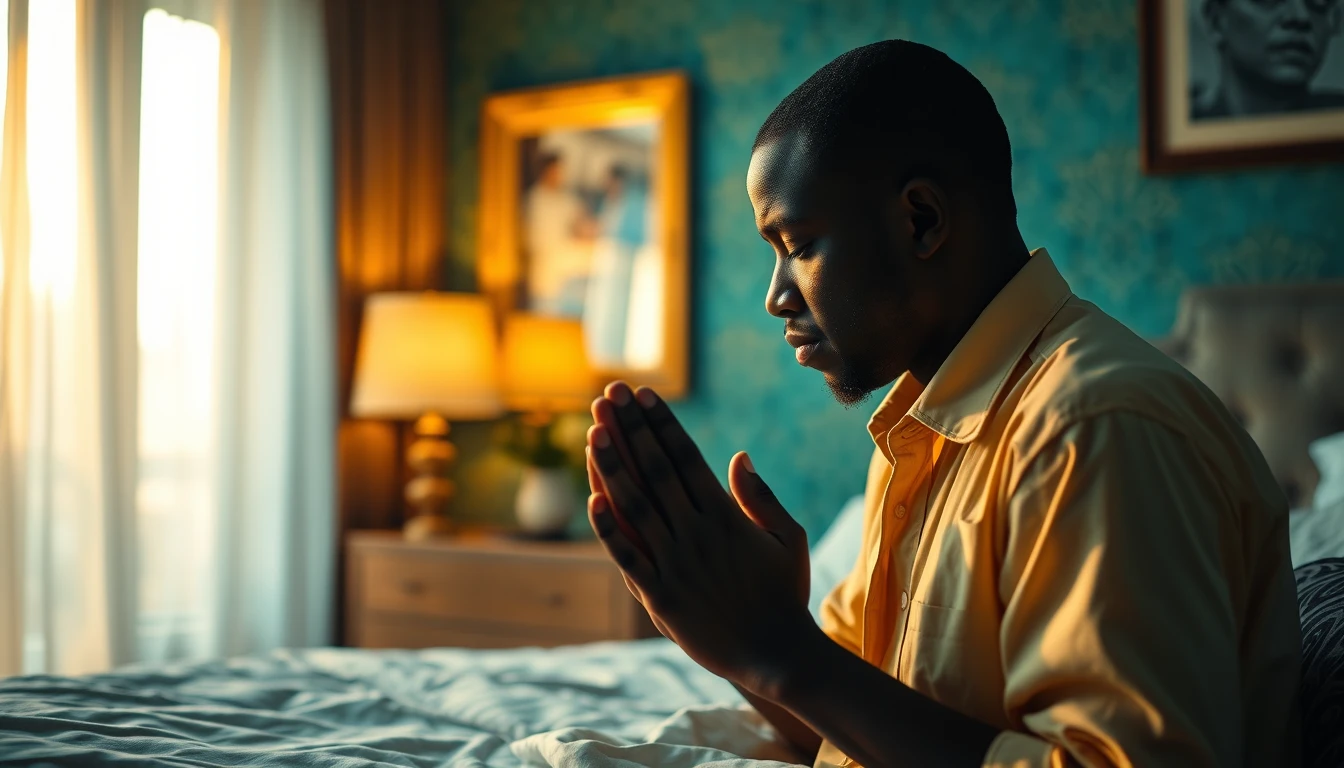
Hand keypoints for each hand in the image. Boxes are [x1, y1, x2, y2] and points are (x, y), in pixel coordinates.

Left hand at [584, 381, 811, 693]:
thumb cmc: (783, 593)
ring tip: (593, 431)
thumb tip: (737, 456)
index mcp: (726, 515)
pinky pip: (628, 558)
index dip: (661, 423)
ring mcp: (676, 565)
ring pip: (635, 507)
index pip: (685, 457)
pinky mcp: (660, 597)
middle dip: (630, 429)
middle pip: (655, 471)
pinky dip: (608, 529)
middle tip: (609, 395)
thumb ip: (761, 496)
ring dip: (611, 467)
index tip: (642, 395)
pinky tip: (592, 499)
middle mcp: (697, 533)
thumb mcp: (787, 538)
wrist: (775, 654)